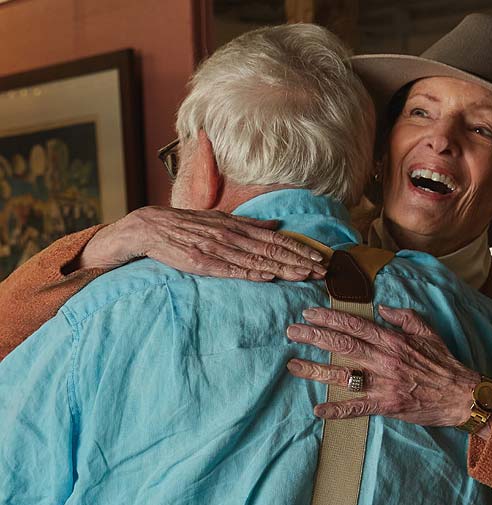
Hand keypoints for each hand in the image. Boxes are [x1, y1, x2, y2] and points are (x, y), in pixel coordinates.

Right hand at [76, 206, 326, 280]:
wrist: (150, 227)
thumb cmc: (189, 226)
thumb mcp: (222, 220)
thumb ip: (250, 224)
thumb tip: (277, 225)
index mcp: (239, 227)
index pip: (277, 239)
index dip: (300, 249)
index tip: (320, 258)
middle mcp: (232, 236)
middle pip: (272, 250)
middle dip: (300, 261)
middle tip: (322, 271)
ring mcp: (217, 249)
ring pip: (256, 260)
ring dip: (283, 268)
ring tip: (304, 276)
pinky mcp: (201, 262)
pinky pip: (230, 269)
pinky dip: (249, 272)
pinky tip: (267, 277)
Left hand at [285, 305, 480, 426]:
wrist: (460, 395)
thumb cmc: (445, 363)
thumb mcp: (427, 332)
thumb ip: (404, 317)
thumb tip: (382, 307)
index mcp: (393, 340)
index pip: (355, 325)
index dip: (330, 317)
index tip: (309, 313)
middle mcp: (385, 359)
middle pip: (342, 344)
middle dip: (314, 336)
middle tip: (292, 332)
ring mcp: (384, 383)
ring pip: (343, 374)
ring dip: (316, 369)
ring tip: (293, 366)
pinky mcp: (386, 405)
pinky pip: (357, 407)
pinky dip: (337, 409)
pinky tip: (318, 409)